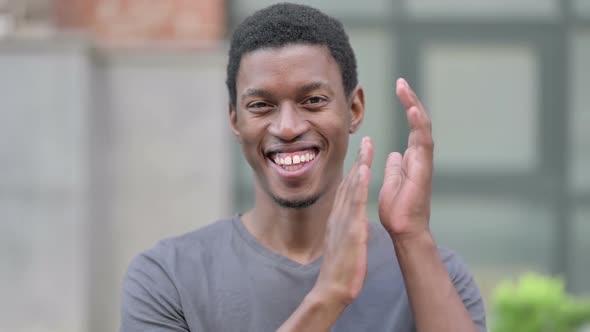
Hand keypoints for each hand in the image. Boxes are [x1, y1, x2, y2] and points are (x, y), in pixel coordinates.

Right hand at [313, 137, 373, 306]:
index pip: (347, 190)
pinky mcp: (351, 230)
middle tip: (365, 139)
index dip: (355, 170)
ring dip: (360, 165)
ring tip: (367, 146)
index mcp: (338, 219)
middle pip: (349, 183)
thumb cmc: (339, 270)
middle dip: (358, 161)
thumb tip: (349, 219)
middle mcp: (339, 215)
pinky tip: (365, 171)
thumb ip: (344, 228)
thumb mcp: (340, 243)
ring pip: (351, 188)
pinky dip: (359, 185)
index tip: (361, 154)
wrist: (331, 289)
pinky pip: (355, 204)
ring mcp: (344, 221)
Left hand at [379, 78, 432, 238]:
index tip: (400, 88)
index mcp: (413, 157)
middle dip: (411, 100)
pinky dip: (419, 125)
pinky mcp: (423, 169)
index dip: (409, 106)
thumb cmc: (398, 209)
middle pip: (420, 122)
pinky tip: (413, 109)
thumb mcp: (390, 182)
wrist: (404, 229)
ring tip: (405, 89)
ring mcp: (424, 162)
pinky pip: (423, 143)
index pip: (413, 126)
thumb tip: (394, 154)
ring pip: (423, 128)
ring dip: (415, 107)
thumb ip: (393, 168)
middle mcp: (421, 157)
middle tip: (401, 82)